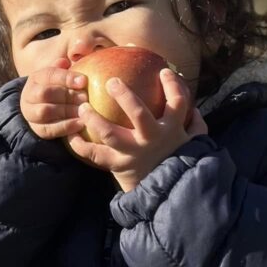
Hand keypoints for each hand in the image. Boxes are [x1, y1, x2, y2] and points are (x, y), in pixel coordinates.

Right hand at [20, 58, 87, 139]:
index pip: (49, 74)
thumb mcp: (62, 75)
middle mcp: (29, 94)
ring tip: (83, 112)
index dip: (67, 78)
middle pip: (45, 93)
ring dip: (66, 111)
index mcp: (36, 78)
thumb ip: (66, 67)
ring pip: (44, 112)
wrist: (43, 109)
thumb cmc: (59, 88)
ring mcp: (30, 113)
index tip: (84, 81)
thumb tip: (70, 59)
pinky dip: (65, 127)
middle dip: (67, 96)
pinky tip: (80, 124)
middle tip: (85, 98)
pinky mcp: (37, 129)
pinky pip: (48, 130)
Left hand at [66, 67, 207, 191]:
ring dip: (94, 119)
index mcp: (172, 130)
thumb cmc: (179, 163)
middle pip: (139, 114)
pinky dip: (81, 146)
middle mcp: (152, 139)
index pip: (177, 102)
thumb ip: (196, 126)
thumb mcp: (195, 145)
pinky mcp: (118, 165)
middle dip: (124, 96)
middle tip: (111, 82)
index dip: (172, 84)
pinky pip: (96, 155)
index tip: (162, 71)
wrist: (168, 194)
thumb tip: (194, 109)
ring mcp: (133, 153)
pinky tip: (70, 136)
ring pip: (111, 134)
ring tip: (82, 107)